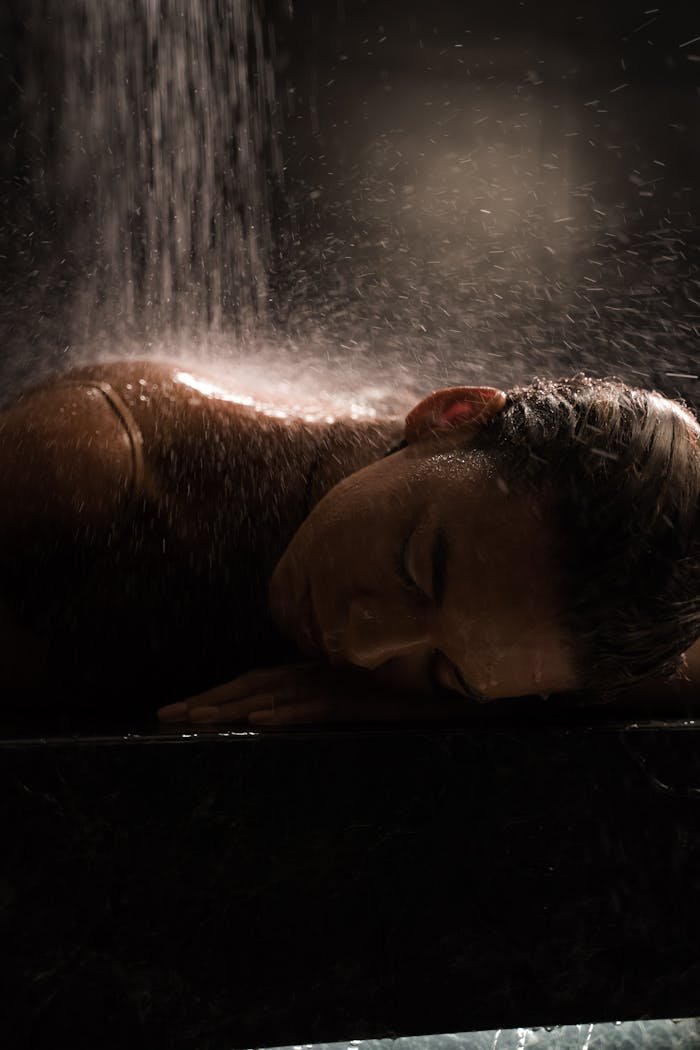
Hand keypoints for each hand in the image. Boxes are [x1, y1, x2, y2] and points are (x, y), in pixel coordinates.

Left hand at [157, 662, 470, 726]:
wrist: (448, 684)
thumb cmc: (402, 691)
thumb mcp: (353, 696)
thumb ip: (321, 698)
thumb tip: (280, 714)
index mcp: (311, 672)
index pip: (254, 682)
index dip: (217, 693)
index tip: (181, 709)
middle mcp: (316, 672)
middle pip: (252, 684)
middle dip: (208, 699)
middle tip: (165, 715)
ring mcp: (336, 684)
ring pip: (275, 694)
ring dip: (234, 706)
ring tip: (197, 719)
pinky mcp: (358, 698)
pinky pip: (316, 706)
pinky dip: (286, 712)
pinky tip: (260, 721)